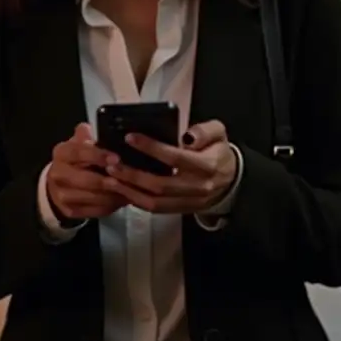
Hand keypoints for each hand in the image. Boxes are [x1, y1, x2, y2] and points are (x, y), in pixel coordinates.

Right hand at [46, 123, 126, 221]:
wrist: (58, 185)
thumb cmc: (76, 159)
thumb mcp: (80, 143)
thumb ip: (87, 135)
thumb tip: (96, 129)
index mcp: (61, 153)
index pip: (79, 153)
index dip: (98, 155)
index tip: (116, 158)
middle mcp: (58, 175)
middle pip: (86, 179)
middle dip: (108, 179)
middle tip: (127, 178)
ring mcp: (62, 196)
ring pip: (93, 197)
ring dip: (114, 194)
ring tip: (132, 189)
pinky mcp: (71, 211)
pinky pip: (95, 210)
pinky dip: (112, 205)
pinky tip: (124, 199)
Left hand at [104, 120, 237, 214]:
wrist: (231, 180)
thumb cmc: (219, 151)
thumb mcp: (219, 133)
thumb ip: (205, 130)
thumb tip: (186, 136)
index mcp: (207, 165)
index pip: (176, 158)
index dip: (152, 148)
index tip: (131, 138)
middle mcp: (198, 187)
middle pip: (161, 185)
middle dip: (133, 175)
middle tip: (112, 163)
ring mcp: (189, 202)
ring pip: (155, 202)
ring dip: (130, 191)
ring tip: (110, 179)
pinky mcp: (182, 210)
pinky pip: (157, 210)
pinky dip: (137, 201)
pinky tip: (122, 190)